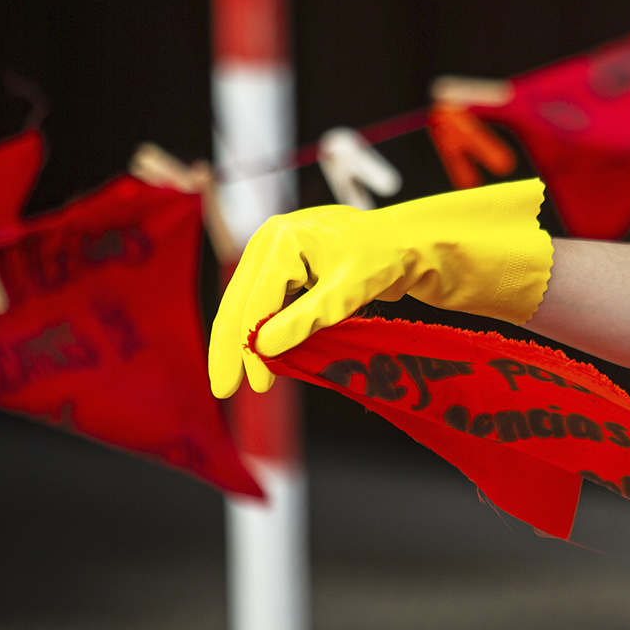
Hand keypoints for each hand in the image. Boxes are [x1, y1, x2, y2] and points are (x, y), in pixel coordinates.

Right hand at [208, 179, 550, 396]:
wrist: (403, 244)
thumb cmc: (383, 259)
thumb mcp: (349, 290)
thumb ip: (308, 316)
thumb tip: (263, 347)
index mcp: (282, 240)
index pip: (252, 300)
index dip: (242, 345)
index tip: (243, 382)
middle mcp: (269, 242)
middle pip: (239, 302)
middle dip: (232, 348)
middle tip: (226, 389)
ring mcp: (273, 253)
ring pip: (248, 304)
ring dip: (248, 343)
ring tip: (256, 381)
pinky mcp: (281, 268)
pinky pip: (264, 302)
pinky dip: (264, 331)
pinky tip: (268, 359)